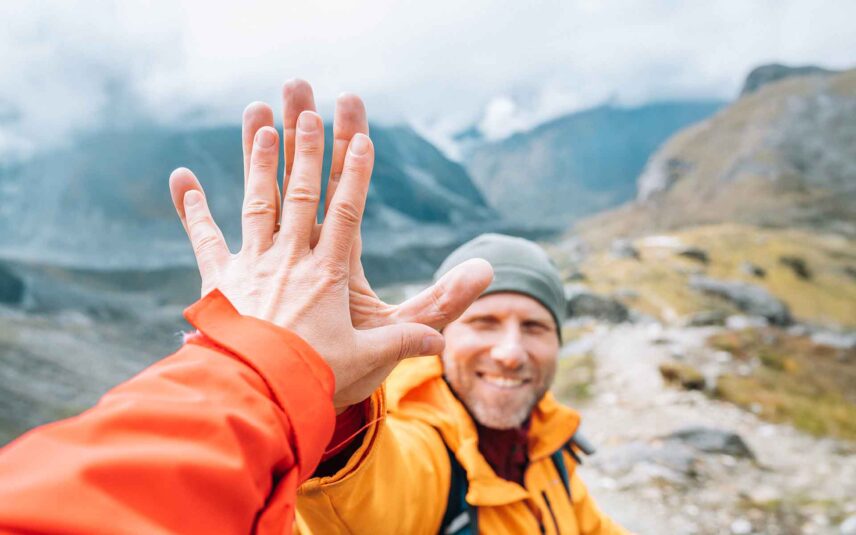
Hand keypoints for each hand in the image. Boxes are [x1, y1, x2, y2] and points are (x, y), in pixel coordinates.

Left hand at [169, 80, 492, 408]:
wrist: (253, 395)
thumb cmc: (314, 378)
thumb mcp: (368, 361)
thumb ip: (405, 341)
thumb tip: (443, 341)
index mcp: (327, 274)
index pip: (347, 213)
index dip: (356, 174)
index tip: (363, 138)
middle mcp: (289, 260)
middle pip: (301, 195)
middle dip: (308, 150)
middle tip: (309, 109)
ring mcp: (251, 266)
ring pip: (258, 203)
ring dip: (261, 162)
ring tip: (263, 124)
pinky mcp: (218, 283)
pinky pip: (204, 240)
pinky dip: (193, 209)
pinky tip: (182, 178)